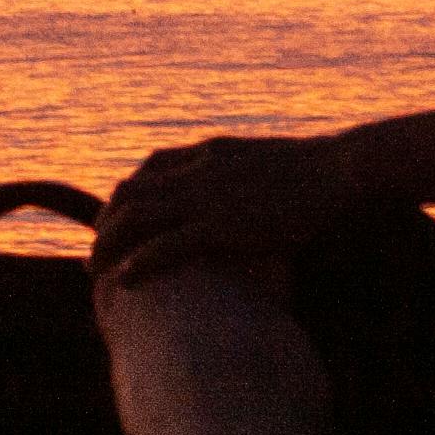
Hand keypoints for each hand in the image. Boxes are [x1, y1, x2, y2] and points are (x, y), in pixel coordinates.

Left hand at [93, 135, 363, 283]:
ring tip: (97, 274)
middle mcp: (197, 170)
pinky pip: (165, 246)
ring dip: (109, 246)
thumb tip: (244, 199)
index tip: (116, 223)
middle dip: (105, 226)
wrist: (340, 169)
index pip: (149, 169)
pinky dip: (139, 263)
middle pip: (130, 194)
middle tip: (95, 258)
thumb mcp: (270, 162)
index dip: (126, 197)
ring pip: (136, 219)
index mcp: (209, 152)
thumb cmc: (318, 172)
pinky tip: (125, 282)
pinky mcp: (221, 225)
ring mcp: (207, 197)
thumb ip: (245, 175)